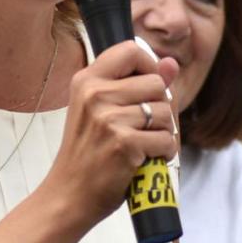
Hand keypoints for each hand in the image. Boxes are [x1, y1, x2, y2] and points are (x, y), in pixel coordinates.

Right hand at [43, 40, 178, 226]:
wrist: (69, 192)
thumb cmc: (88, 151)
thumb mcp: (101, 110)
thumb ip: (137, 84)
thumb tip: (172, 63)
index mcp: (86, 80)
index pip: (130, 50)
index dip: (149, 66)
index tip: (145, 88)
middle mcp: (95, 94)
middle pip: (156, 83)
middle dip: (159, 107)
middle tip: (140, 127)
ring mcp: (109, 119)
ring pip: (165, 113)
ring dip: (162, 132)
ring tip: (141, 144)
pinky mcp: (124, 144)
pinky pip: (167, 140)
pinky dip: (163, 153)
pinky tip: (144, 159)